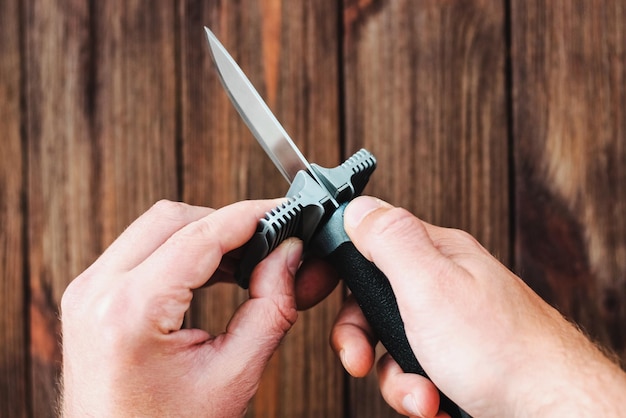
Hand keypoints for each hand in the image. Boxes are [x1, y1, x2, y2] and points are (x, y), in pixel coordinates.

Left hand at [61, 200, 304, 416]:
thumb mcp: (233, 375)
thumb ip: (270, 306)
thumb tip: (286, 253)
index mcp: (130, 311)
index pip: (201, 235)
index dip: (251, 217)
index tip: (284, 212)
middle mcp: (98, 291)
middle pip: (174, 218)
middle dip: (227, 224)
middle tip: (269, 242)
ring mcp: (87, 291)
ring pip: (156, 227)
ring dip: (204, 235)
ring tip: (245, 262)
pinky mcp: (91, 297)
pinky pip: (141, 249)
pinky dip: (181, 251)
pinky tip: (213, 272)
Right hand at [330, 196, 625, 416]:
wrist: (555, 412)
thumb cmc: (503, 350)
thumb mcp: (431, 284)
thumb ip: (390, 240)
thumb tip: (359, 207)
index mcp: (437, 255)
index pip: (371, 245)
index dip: (344, 273)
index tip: (326, 299)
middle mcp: (445, 286)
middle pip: (376, 302)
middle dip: (363, 339)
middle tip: (362, 361)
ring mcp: (453, 325)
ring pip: (394, 346)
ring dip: (397, 378)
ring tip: (423, 395)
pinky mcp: (459, 360)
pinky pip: (418, 373)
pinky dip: (420, 393)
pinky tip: (439, 402)